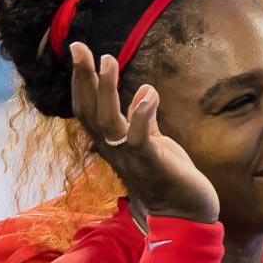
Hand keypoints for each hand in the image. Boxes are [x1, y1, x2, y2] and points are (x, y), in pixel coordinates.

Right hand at [70, 43, 218, 222]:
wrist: (184, 215)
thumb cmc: (168, 178)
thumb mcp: (154, 142)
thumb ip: (144, 119)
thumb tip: (142, 91)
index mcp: (113, 143)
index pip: (88, 109)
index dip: (81, 81)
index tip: (78, 50)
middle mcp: (115, 150)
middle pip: (89, 112)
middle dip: (83, 79)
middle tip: (78, 47)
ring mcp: (131, 158)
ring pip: (108, 122)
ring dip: (106, 91)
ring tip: (108, 60)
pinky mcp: (152, 163)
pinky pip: (139, 139)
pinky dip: (141, 115)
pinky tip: (147, 92)